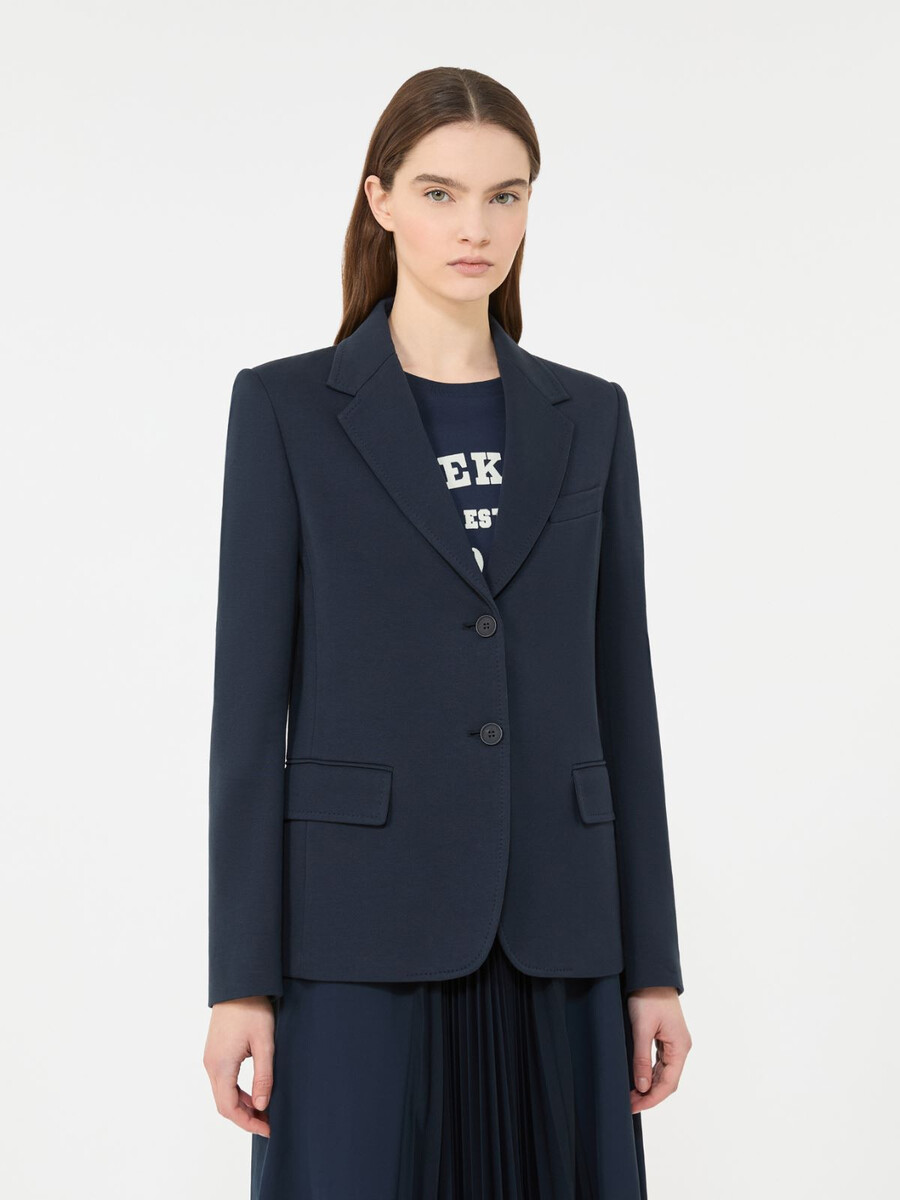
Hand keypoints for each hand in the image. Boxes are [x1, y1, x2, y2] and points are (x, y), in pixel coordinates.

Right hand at [203, 995, 275, 1135]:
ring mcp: (211, 1058)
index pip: (229, 1108)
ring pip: (223, 1093)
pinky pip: (223, 1081)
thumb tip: (263, 1106)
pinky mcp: (215, 1052)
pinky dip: (237, 1093)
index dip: (248, 1123)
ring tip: (265, 1111)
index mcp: (221, 1066)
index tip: (268, 1129)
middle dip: (245, 1118)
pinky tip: (254, 1093)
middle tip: (268, 1123)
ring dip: (242, 1106)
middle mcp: (211, 1065)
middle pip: (224, 1104)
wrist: (239, 984)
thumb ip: (263, 1076)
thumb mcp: (264, 1043)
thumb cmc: (252, 1010)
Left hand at [626, 986, 691, 1112]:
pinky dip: (649, 1074)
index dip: (652, 1099)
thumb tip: (642, 1087)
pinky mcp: (666, 1038)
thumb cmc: (648, 997)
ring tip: (630, 1096)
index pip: (668, 1083)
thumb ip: (642, 1058)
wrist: (651, 974)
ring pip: (664, 1073)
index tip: (634, 1107)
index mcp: (679, 1047)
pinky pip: (660, 1063)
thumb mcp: (642, 1028)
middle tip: (629, 1104)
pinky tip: (638, 1079)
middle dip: (649, 1095)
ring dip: (649, 1086)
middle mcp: (680, 1047)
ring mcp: (674, 1043)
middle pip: (667, 1081)